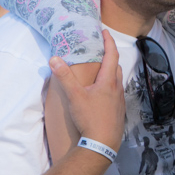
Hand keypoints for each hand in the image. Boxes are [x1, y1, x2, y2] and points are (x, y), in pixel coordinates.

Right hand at [48, 31, 125, 148]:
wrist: (103, 143)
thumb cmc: (90, 118)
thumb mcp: (74, 96)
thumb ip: (64, 76)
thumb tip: (54, 59)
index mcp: (108, 82)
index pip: (112, 56)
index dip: (109, 42)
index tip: (105, 32)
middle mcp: (117, 89)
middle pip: (116, 67)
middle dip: (110, 56)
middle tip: (101, 50)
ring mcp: (119, 101)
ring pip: (117, 80)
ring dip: (111, 72)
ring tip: (101, 70)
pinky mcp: (118, 111)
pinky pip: (116, 93)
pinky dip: (110, 86)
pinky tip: (101, 94)